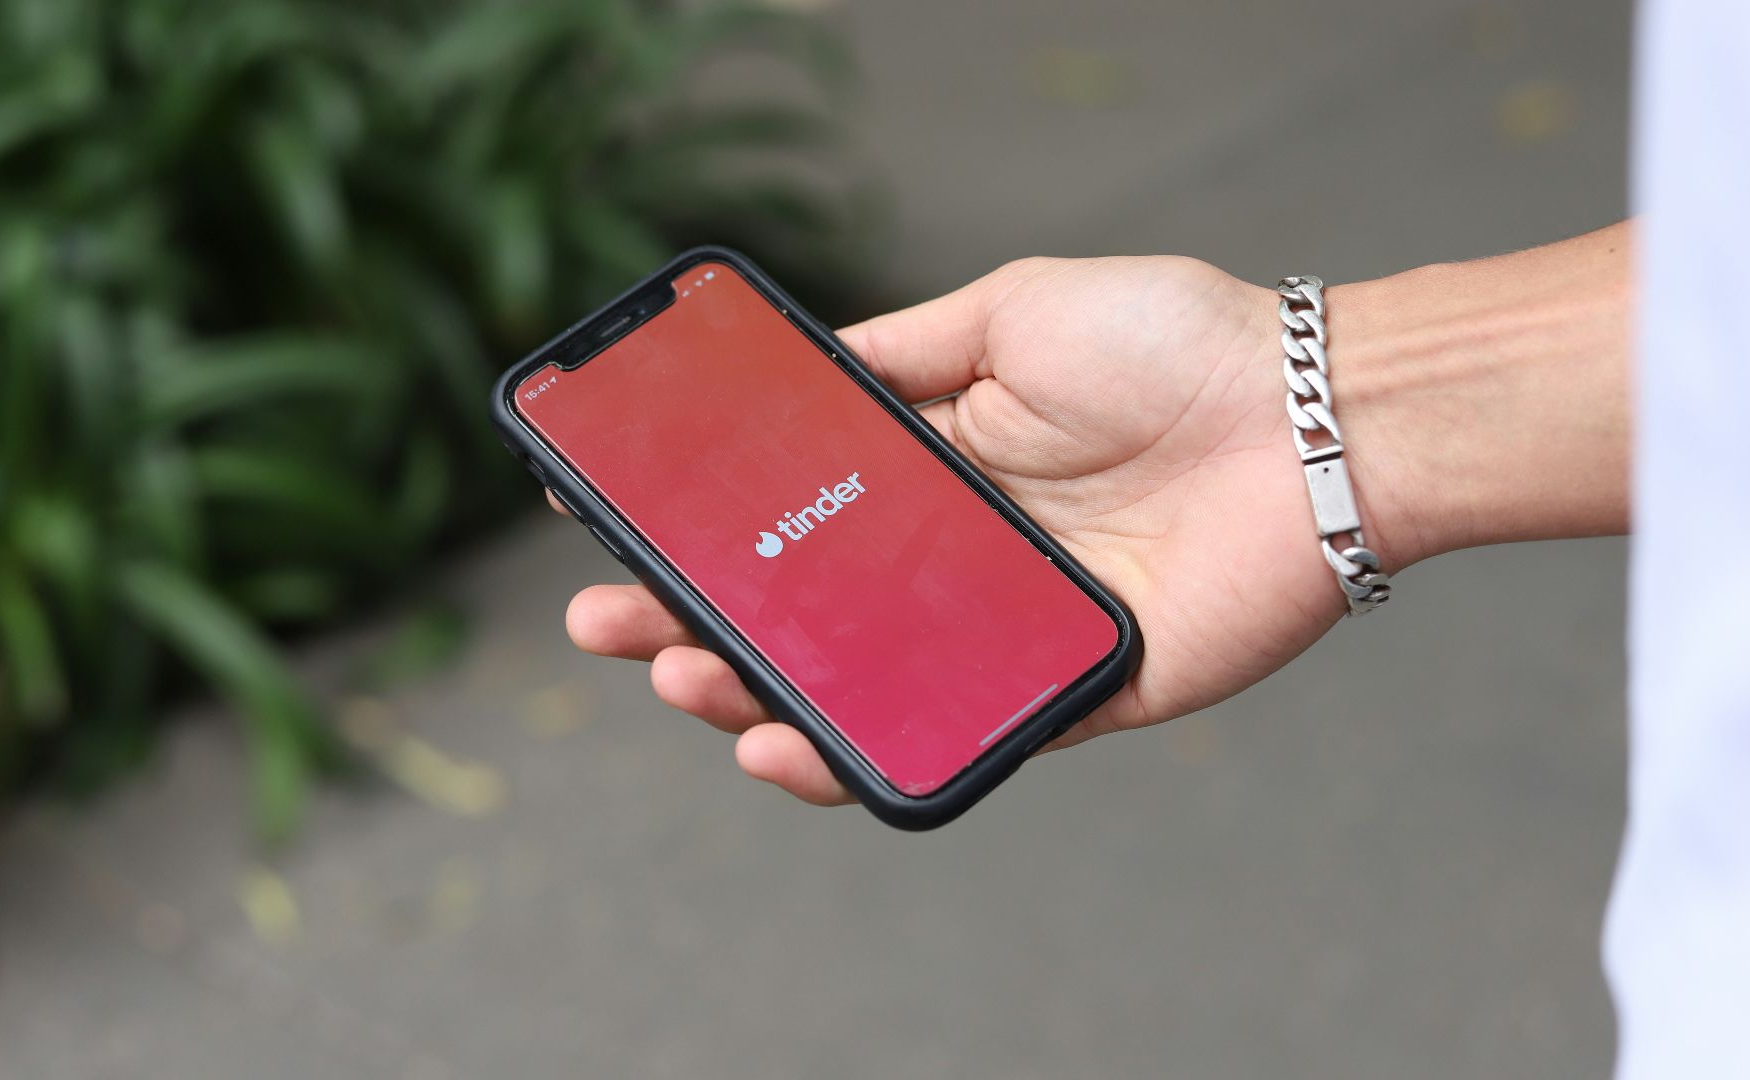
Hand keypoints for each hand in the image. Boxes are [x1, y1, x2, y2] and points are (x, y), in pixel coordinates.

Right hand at [561, 255, 1389, 803]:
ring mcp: (1003, 635)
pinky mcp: (1065, 697)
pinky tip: (783, 742)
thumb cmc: (1173, 348)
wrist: (1316, 419)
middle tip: (608, 620)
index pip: (793, 515)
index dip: (705, 527)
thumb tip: (798, 370)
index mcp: (938, 471)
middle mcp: (957, 560)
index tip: (614, 522)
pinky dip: (858, 756)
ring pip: (852, 687)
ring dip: (749, 695)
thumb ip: (903, 351)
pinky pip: (950, 740)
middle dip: (691, 618)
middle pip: (801, 610)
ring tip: (680, 677)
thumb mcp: (1010, 311)